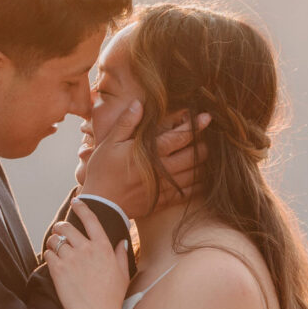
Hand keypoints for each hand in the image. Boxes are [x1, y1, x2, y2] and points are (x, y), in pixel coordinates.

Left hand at [44, 199, 129, 308]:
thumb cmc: (111, 298)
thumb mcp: (122, 274)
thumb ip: (121, 255)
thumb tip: (121, 242)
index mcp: (103, 248)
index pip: (91, 220)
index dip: (82, 208)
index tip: (76, 202)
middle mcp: (86, 249)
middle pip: (67, 227)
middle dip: (60, 227)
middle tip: (58, 231)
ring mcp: (71, 259)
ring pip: (55, 240)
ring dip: (52, 242)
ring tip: (54, 247)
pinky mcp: (58, 270)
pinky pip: (48, 254)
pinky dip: (48, 255)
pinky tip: (52, 261)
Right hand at [82, 102, 209, 218]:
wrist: (100, 205)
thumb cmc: (102, 172)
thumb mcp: (110, 143)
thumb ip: (127, 123)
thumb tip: (138, 103)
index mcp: (151, 153)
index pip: (180, 137)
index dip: (195, 126)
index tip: (207, 118)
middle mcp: (162, 170)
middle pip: (193, 156)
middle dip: (203, 146)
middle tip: (206, 139)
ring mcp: (164, 188)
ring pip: (194, 174)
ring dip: (203, 165)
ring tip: (205, 157)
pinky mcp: (163, 202)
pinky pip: (188, 194)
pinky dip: (198, 186)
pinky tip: (201, 181)